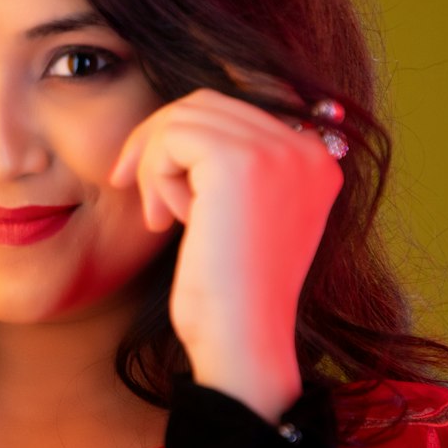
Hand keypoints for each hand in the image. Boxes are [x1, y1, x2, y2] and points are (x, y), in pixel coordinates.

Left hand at [109, 88, 343, 422]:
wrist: (242, 343)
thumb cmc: (230, 290)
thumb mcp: (242, 214)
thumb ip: (231, 165)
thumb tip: (179, 117)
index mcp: (316, 160)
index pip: (234, 112)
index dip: (179, 136)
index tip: (146, 175)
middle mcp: (307, 149)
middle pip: (206, 104)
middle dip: (158, 142)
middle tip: (131, 186)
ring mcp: (279, 152)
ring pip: (184, 117)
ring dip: (156, 165)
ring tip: (160, 216)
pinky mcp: (240, 162)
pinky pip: (173, 136)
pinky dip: (156, 173)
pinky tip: (165, 219)